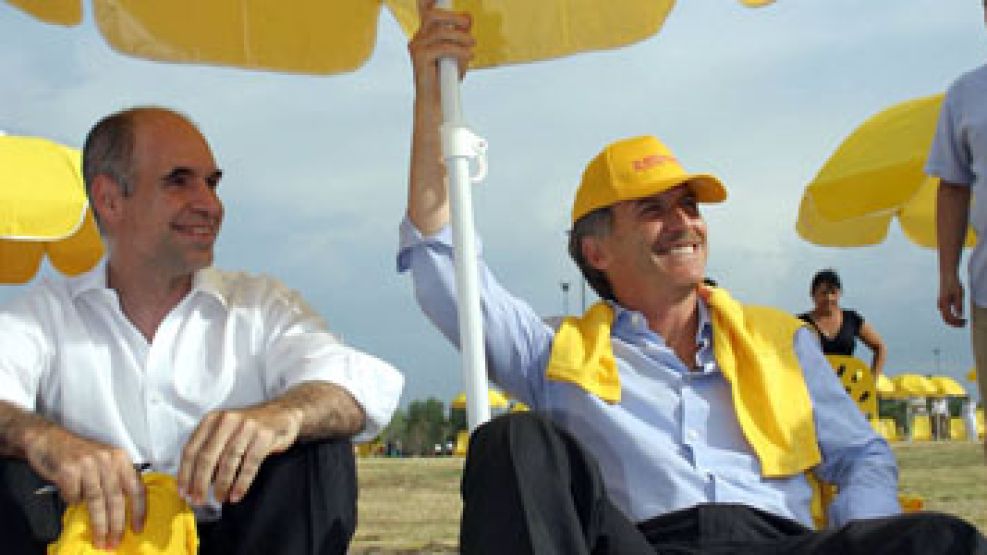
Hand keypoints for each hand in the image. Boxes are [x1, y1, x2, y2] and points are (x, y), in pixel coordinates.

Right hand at [25, 427, 144, 549]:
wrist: (48, 439)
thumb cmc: (78, 454)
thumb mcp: (104, 461)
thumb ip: (115, 479)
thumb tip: (124, 512)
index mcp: (120, 458)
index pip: (136, 487)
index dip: (139, 510)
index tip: (138, 528)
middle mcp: (107, 459)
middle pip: (116, 497)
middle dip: (117, 523)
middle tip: (115, 542)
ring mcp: (87, 464)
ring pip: (97, 501)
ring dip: (99, 524)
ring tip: (100, 539)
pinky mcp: (68, 469)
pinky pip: (74, 496)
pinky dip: (73, 502)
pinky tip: (71, 499)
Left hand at [178, 405, 300, 505]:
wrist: (283, 414)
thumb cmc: (250, 427)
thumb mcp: (225, 430)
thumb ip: (209, 448)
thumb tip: (194, 480)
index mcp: (212, 419)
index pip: (192, 449)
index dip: (185, 474)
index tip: (184, 492)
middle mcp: (227, 420)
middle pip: (207, 457)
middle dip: (200, 483)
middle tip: (198, 500)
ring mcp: (247, 427)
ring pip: (228, 462)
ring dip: (221, 485)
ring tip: (220, 498)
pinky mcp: (264, 436)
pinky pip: (249, 464)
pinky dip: (241, 483)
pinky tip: (236, 494)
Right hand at [409, 0, 474, 99]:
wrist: (437, 102)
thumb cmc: (447, 79)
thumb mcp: (456, 53)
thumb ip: (459, 36)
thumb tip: (467, 19)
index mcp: (425, 35)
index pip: (425, 10)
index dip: (429, 0)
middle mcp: (418, 39)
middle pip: (432, 15)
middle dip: (453, 16)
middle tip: (468, 25)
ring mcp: (416, 48)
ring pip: (440, 32)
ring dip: (460, 37)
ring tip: (472, 46)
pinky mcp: (419, 58)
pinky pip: (442, 48)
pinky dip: (459, 51)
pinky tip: (468, 56)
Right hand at [938, 273, 966, 326]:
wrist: (946, 274)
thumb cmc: (953, 283)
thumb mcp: (958, 294)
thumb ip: (959, 305)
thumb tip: (959, 315)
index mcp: (944, 303)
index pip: (949, 318)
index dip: (957, 322)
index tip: (965, 322)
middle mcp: (940, 305)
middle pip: (946, 319)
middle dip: (955, 323)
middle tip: (964, 323)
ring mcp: (940, 303)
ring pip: (945, 316)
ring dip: (953, 320)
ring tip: (962, 319)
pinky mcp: (941, 301)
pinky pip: (945, 312)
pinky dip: (951, 315)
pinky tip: (957, 313)